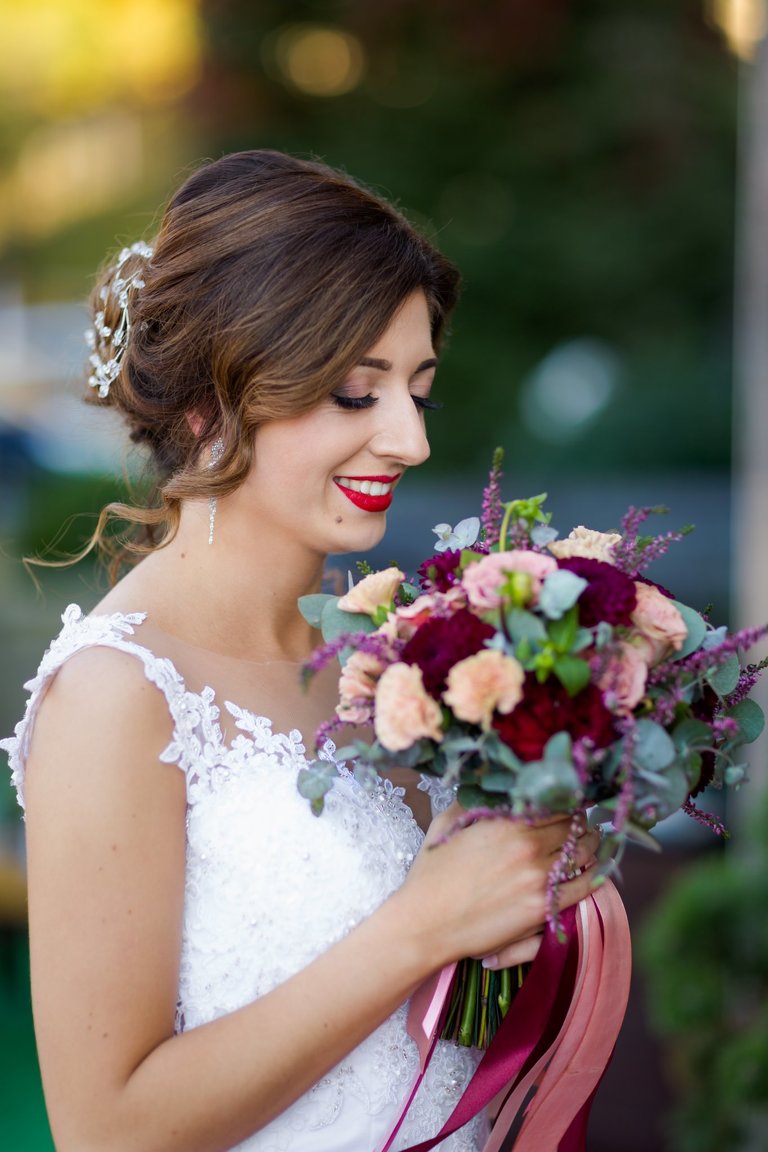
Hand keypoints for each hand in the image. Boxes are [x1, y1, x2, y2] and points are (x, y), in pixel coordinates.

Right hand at [399, 804, 599, 969]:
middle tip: (582, 822)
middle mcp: (527, 847)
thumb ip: (471, 803)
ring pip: (582, 854)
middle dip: (579, 822)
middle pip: (572, 826)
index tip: (568, 801)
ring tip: (589, 842)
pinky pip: (582, 887)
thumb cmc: (431, 876)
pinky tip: (592, 870)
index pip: (552, 803)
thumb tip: (486, 786)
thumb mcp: (446, 826)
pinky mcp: (542, 908)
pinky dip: (592, 875)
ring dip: (589, 845)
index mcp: (505, 823)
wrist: (426, 924)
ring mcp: (537, 879)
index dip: (563, 800)